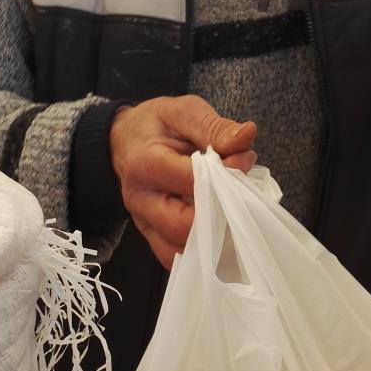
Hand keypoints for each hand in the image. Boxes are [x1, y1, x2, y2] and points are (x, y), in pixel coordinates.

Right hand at [110, 95, 257, 267]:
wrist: (123, 141)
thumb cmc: (156, 125)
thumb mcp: (183, 112)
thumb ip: (215, 128)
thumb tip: (247, 136)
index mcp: (144, 164)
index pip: (191, 181)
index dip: (226, 173)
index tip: (244, 158)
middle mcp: (140, 200)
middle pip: (185, 225)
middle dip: (222, 210)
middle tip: (240, 187)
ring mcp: (144, 224)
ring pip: (184, 249)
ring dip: (217, 233)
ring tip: (233, 206)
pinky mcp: (152, 238)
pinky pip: (179, 258)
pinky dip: (205, 250)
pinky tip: (222, 227)